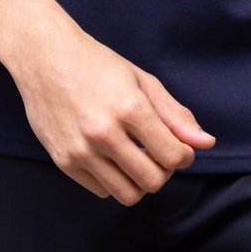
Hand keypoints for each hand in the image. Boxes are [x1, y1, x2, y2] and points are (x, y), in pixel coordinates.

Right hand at [8, 11, 215, 203]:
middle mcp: (104, 132)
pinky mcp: (63, 160)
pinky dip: (113, 181)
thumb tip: (206, 143)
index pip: (173, 155)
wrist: (44, 57)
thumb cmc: (97, 65)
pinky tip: (112, 157)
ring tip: (136, 158)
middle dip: (163, 172)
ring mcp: (81, 149)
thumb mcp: (141, 81)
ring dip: (139, 181)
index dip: (184, 156)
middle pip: (153, 181)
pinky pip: (101, 191)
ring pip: (127, 194)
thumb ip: (175, 115)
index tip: (180, 148)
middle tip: (158, 154)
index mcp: (129, 107)